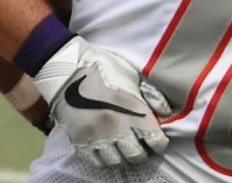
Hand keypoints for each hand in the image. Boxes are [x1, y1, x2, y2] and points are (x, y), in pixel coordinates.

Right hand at [32, 37, 172, 167]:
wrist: (66, 69)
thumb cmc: (103, 68)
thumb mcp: (132, 74)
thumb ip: (152, 94)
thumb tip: (165, 113)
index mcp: (132, 110)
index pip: (154, 140)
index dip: (158, 142)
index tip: (156, 139)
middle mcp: (116, 127)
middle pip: (137, 155)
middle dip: (143, 152)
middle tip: (141, 145)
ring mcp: (96, 136)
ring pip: (117, 162)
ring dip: (123, 157)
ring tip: (124, 150)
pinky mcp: (79, 140)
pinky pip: (96, 162)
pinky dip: (104, 160)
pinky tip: (107, 151)